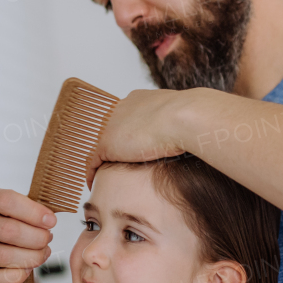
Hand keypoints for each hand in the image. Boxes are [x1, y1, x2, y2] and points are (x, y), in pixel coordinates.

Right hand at [0, 187, 56, 282]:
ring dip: (31, 257)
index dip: (33, 212)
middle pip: (7, 230)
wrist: (7, 248)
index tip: (51, 222)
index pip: (6, 201)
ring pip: (3, 256)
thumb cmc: (19, 224)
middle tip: (48, 239)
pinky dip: (17, 276)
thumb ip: (37, 211)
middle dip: (36, 238)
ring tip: (42, 254)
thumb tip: (49, 220)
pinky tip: (27, 269)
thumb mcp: (27, 210)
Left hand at [85, 87, 199, 186]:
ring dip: (101, 160)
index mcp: (138, 99)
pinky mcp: (106, 143)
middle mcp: (121, 108)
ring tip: (103, 175)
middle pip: (110, 130)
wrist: (184, 117)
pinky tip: (94, 183)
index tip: (130, 149)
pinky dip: (92, 172)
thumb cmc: (190, 118)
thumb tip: (185, 133)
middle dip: (112, 147)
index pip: (126, 118)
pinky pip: (93, 161)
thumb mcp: (181, 117)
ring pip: (100, 145)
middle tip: (115, 165)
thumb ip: (175, 124)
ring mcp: (111, 125)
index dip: (127, 136)